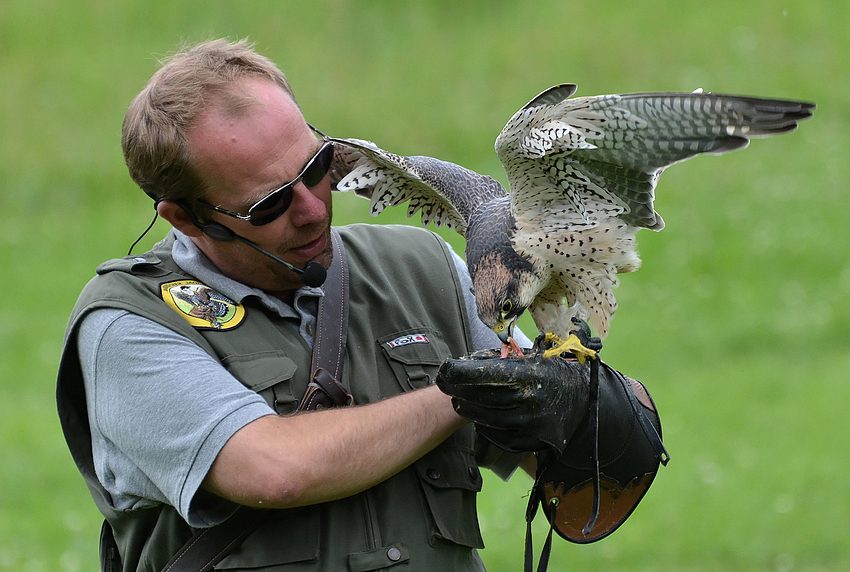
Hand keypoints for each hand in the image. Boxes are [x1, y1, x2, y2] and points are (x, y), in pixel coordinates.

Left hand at [436, 350, 589, 453]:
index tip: (445, 369)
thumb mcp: (534, 360)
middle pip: (481, 397)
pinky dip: (484, 426)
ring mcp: (530, 424)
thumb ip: (503, 360)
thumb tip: (466, 363)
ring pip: (486, 418)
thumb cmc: (553, 375)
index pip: (484, 374)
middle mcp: (529, 400)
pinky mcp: (531, 442)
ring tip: (458, 400)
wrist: (586, 403)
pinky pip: (498, 436)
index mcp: (529, 375)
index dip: (459, 372)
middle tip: (444, 384)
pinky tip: (478, 417)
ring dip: (467, 408)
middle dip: (457, 390)